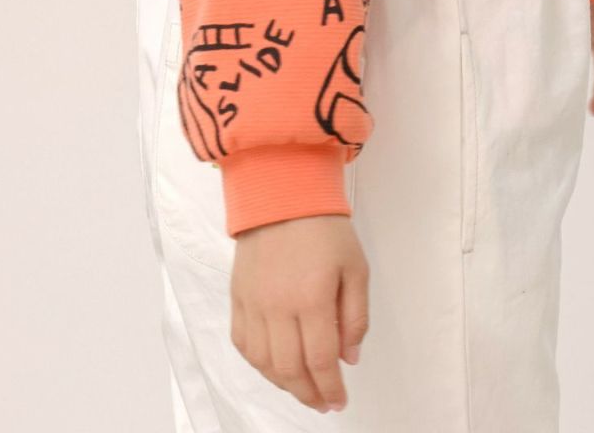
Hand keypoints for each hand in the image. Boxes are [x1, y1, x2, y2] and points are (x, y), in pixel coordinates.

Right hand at [229, 212, 367, 414]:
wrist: (281, 193)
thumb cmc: (324, 228)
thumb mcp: (356, 268)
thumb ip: (356, 317)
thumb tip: (349, 357)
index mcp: (312, 299)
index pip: (321, 361)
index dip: (331, 388)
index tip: (339, 401)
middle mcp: (278, 306)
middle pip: (290, 369)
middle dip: (309, 393)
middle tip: (322, 401)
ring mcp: (253, 302)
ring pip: (263, 362)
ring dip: (283, 383)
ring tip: (301, 387)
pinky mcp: (237, 295)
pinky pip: (242, 342)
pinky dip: (257, 362)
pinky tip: (273, 364)